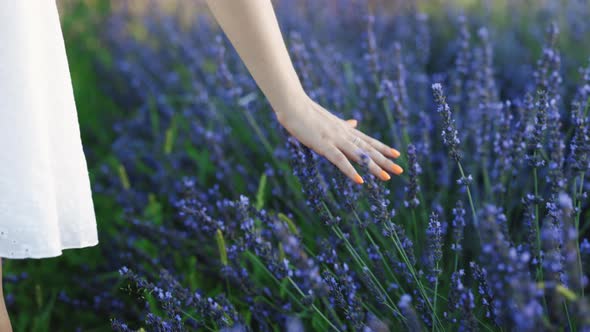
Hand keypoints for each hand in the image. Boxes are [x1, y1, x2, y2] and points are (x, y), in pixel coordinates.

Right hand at [275, 94, 402, 183]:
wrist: (293, 104)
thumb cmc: (306, 112)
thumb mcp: (328, 119)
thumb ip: (343, 124)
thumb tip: (355, 122)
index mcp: (345, 129)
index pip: (368, 140)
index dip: (383, 148)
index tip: (396, 154)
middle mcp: (344, 134)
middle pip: (368, 149)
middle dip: (385, 160)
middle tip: (400, 169)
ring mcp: (335, 140)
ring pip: (359, 155)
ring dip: (374, 167)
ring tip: (387, 177)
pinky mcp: (324, 145)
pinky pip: (340, 160)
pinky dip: (351, 171)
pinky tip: (360, 180)